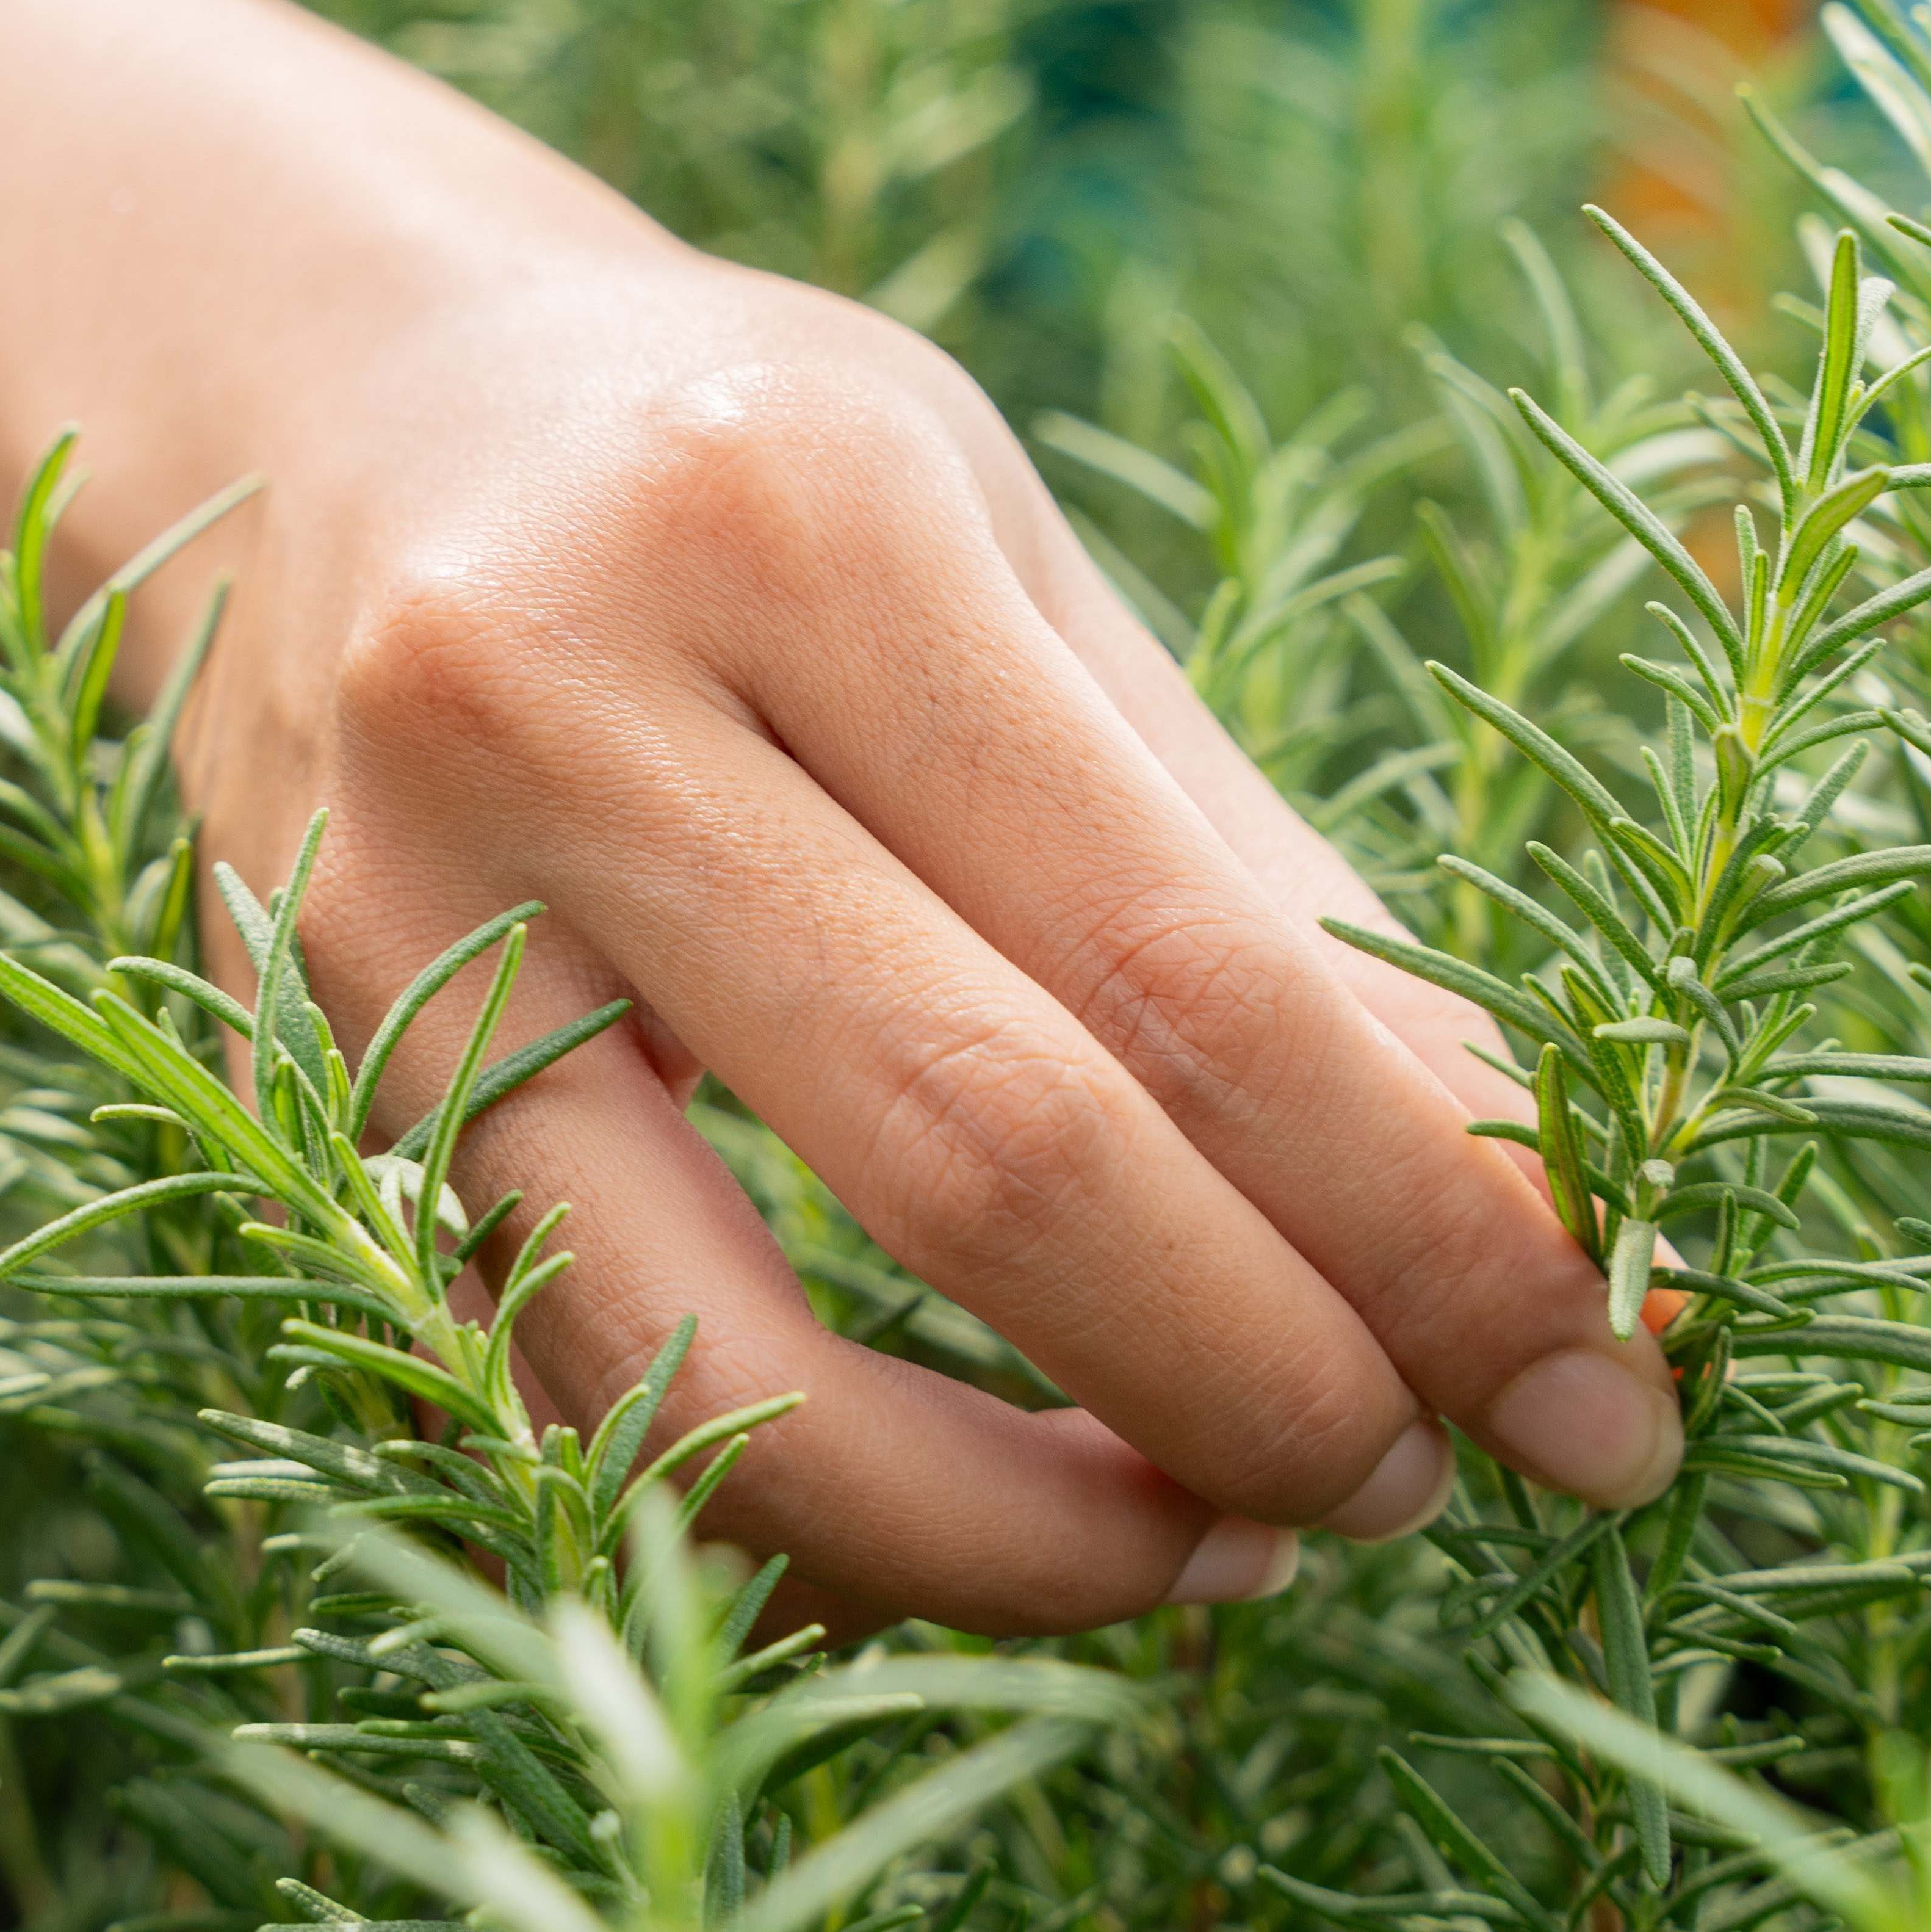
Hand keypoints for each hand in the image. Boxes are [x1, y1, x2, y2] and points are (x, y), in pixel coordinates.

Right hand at [197, 243, 1682, 1637]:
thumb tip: (1528, 1196)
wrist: (328, 394)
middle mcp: (563, 692)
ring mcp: (404, 904)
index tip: (1609, 1373)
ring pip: (733, 1360)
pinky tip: (1008, 1503)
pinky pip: (596, 1388)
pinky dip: (837, 1512)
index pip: (1180, 961)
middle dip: (1276, 1379)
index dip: (1428, 1214)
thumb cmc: (741, 469)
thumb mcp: (1011, 563)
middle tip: (1442, 1470)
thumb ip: (1244, 871)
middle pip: (988, 1155)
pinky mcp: (321, 1071)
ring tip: (1237, 1538)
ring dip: (1041, 1531)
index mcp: (801, 517)